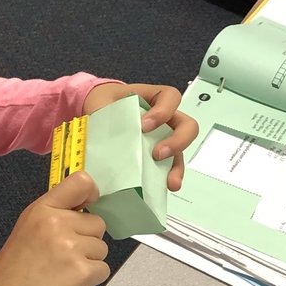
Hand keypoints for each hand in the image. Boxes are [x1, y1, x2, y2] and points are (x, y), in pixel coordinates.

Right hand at [0, 171, 108, 285]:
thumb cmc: (10, 275)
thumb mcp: (26, 231)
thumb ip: (54, 217)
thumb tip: (84, 210)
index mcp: (41, 210)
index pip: (81, 182)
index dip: (92, 193)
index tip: (89, 205)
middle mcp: (58, 223)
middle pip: (97, 223)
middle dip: (86, 241)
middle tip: (61, 258)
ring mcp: (71, 247)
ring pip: (101, 249)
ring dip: (88, 263)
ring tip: (60, 274)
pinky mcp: (82, 272)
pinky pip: (103, 270)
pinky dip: (89, 281)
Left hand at [82, 82, 198, 190]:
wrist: (99, 114)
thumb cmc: (106, 104)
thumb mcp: (104, 102)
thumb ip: (105, 111)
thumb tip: (104, 135)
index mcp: (154, 99)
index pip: (171, 98)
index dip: (163, 111)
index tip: (144, 125)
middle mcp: (165, 119)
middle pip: (187, 126)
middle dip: (177, 141)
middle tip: (157, 154)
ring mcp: (163, 138)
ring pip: (181, 151)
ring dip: (177, 167)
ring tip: (170, 181)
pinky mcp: (157, 156)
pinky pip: (170, 166)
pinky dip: (169, 177)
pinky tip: (164, 187)